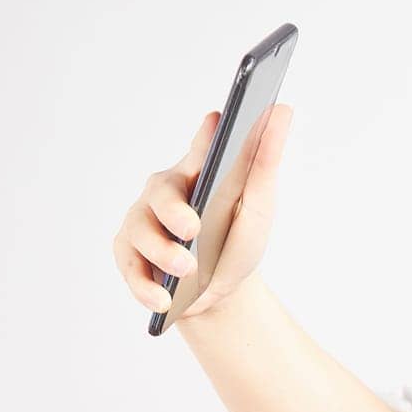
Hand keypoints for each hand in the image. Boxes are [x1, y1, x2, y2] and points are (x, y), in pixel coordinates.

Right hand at [112, 102, 293, 321]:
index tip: (219, 120)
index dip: (208, 136)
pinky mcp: (128, 255)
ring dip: (163, 254)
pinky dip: (146, 287)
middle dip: (175, 212)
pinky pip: (130, 268)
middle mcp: (164, 192)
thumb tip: (283, 110)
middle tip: (193, 229)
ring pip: (141, 232)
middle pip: (161, 193)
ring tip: (187, 270)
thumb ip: (264, 160)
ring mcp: (142, 223)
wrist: (220, 294)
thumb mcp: (257, 207)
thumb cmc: (236, 242)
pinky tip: (164, 301)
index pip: (203, 149)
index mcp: (198, 173)